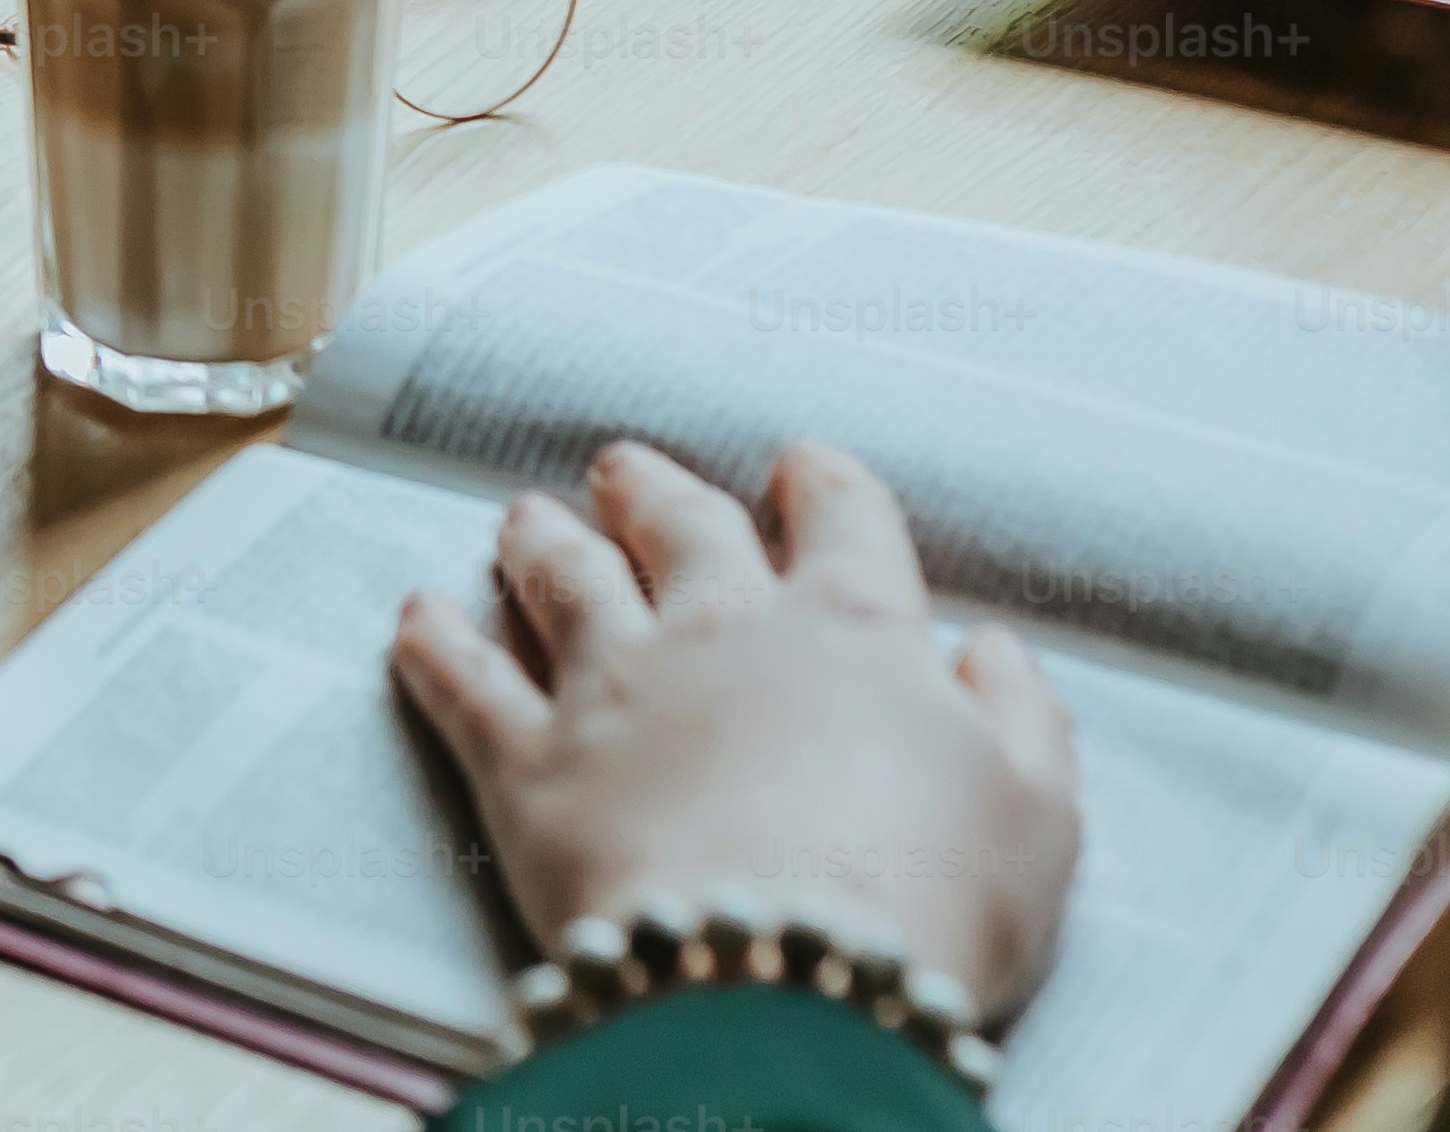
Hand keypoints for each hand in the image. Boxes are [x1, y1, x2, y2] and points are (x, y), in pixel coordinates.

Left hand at [391, 439, 1080, 1021]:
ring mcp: (613, 688)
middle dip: (652, 489)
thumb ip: (1020, 717)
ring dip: (541, 540)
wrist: (781, 982)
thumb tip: (994, 652)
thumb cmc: (927, 904)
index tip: (802, 467)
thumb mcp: (1036, 814)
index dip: (821, 483)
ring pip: (562, 580)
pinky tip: (414, 616)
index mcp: (852, 630)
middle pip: (677, 528)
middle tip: (623, 467)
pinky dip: (433, 643)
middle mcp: (721, 630)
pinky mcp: (529, 765)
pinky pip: (464, 684)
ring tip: (523, 516)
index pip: (841, 518)